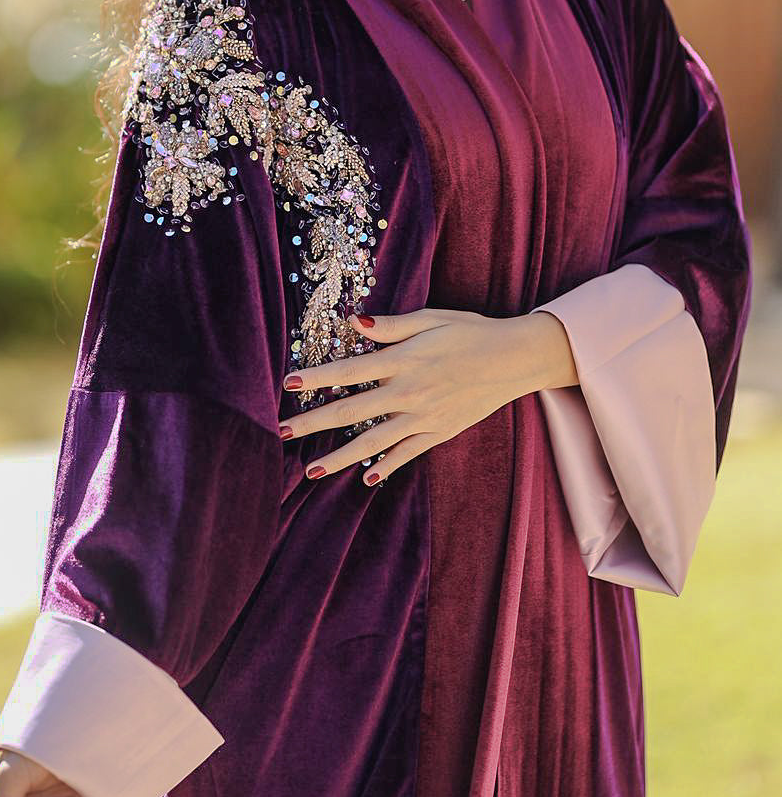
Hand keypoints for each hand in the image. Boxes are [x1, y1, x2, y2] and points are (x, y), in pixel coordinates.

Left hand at [278, 305, 574, 484]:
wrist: (515, 358)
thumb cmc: (470, 331)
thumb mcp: (430, 318)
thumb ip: (390, 326)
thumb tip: (352, 323)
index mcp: (403, 361)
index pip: (349, 371)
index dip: (317, 379)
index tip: (288, 385)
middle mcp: (409, 392)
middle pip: (352, 412)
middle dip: (313, 423)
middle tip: (282, 432)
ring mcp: (424, 417)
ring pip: (373, 442)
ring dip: (339, 457)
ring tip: (310, 469)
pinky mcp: (440, 431)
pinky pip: (407, 453)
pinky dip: (386, 466)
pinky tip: (366, 478)